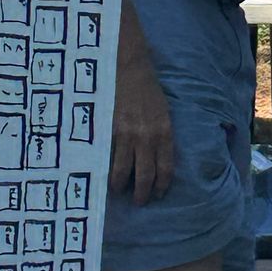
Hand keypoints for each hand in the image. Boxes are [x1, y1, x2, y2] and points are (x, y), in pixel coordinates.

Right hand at [110, 52, 175, 205]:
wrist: (129, 68)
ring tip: (119, 191)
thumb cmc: (148, 90)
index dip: (161, 186)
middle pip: (146, 175)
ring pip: (124, 171)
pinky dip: (107, 169)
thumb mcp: (163, 113)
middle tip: (139, 202)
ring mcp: (128, 135)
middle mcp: (148, 137)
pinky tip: (105, 176)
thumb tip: (156, 157)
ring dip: (121, 186)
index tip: (157, 194)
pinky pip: (109, 157)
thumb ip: (161, 135)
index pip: (166, 168)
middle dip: (143, 193)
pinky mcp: (111, 130)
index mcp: (165, 133)